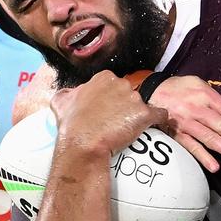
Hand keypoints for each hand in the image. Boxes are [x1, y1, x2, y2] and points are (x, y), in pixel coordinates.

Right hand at [52, 72, 167, 155]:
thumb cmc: (71, 125)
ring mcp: (134, 98)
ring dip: (138, 115)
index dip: (113, 98)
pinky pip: (160, 114)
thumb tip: (70, 94)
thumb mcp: (61, 102)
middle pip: (130, 93)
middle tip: (117, 121)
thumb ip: (67, 93)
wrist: (82, 143)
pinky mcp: (144, 114)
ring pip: (143, 104)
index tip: (109, 110)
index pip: (115, 84)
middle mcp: (121, 83)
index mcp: (104, 77)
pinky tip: (155, 126)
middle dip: (126, 106)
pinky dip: (159, 119)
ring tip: (129, 129)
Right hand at [148, 76, 220, 171]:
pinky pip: (192, 147)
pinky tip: (214, 166)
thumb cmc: (179, 88)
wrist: (151, 92)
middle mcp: (197, 109)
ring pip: (209, 138)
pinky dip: (203, 157)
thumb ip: (215, 98)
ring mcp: (186, 123)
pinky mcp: (177, 134)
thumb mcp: (198, 83)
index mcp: (205, 95)